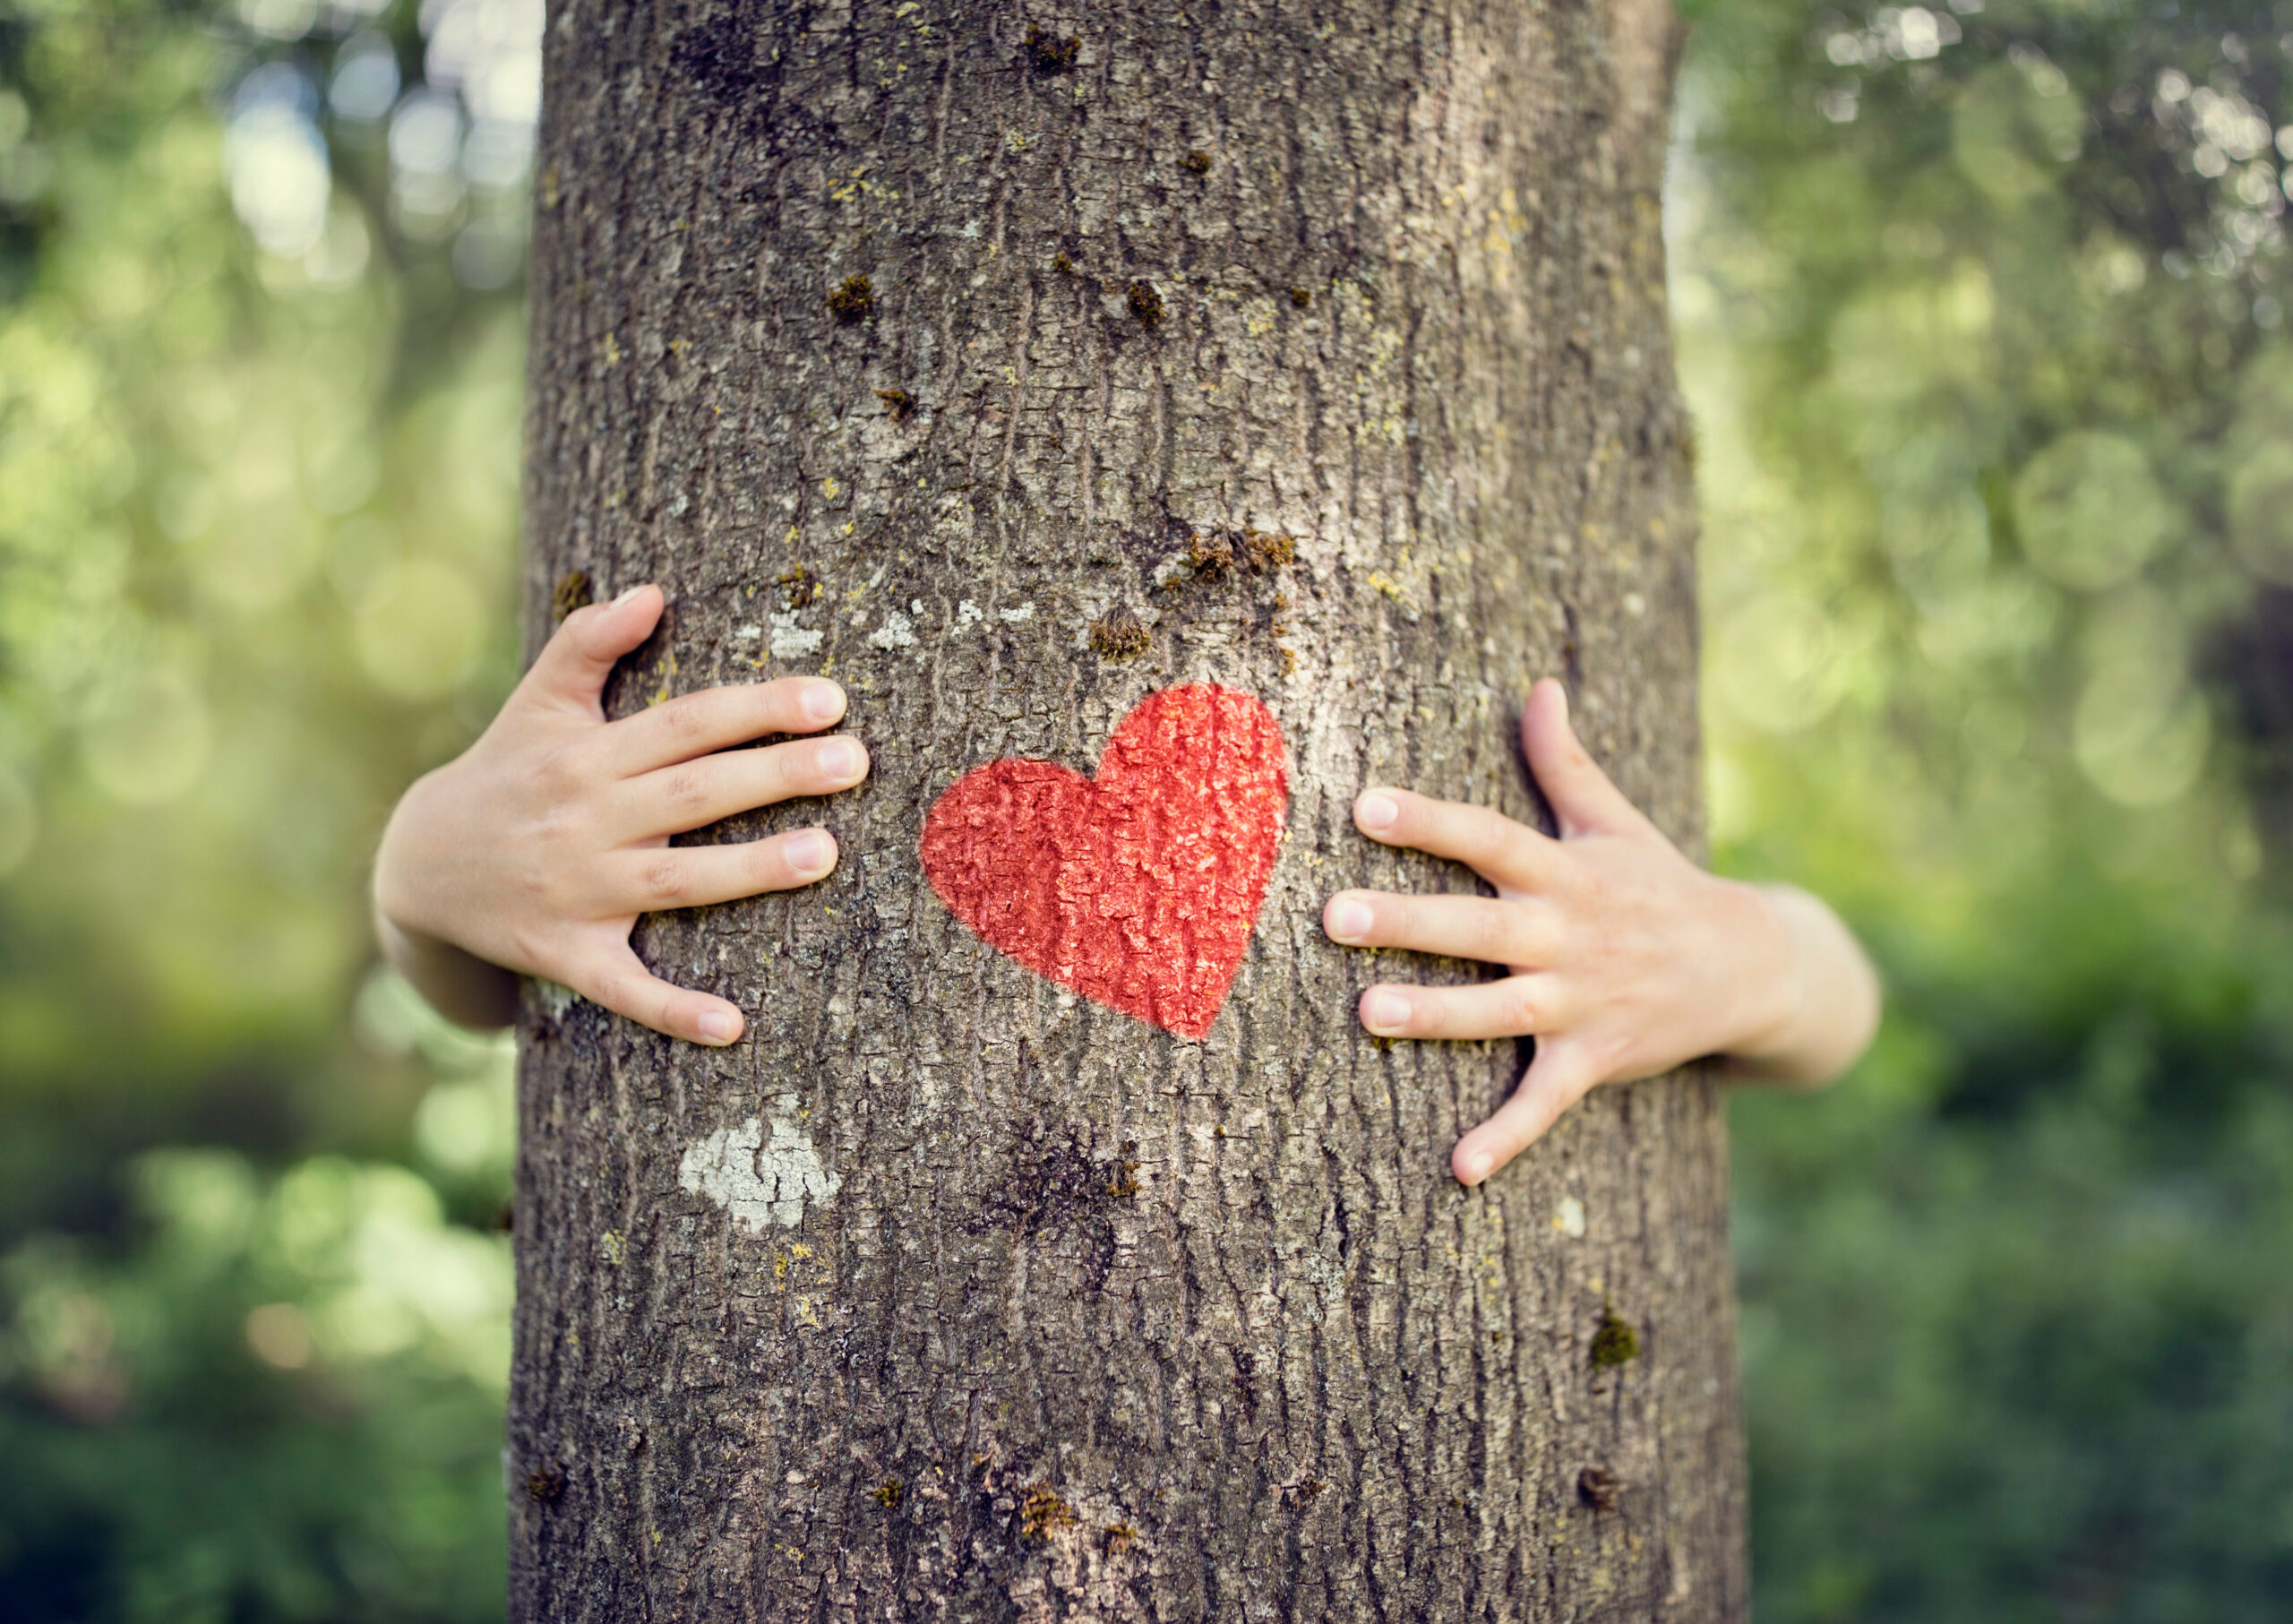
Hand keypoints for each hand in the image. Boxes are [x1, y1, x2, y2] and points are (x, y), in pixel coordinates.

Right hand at [371, 584, 868, 1045]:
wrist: (417, 869)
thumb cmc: (504, 772)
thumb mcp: (536, 702)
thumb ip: (588, 642)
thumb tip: (651, 592)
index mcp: (587, 754)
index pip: (686, 724)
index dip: (756, 709)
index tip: (830, 699)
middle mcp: (585, 820)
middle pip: (694, 793)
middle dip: (776, 775)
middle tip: (856, 761)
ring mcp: (576, 892)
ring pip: (675, 882)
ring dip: (750, 871)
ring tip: (826, 854)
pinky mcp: (565, 955)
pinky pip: (624, 987)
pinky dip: (674, 1009)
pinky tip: (733, 1026)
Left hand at [1322, 679, 1877, 1185]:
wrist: (1753, 967)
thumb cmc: (1660, 885)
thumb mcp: (1617, 822)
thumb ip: (1566, 760)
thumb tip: (1538, 686)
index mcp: (1566, 872)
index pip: (1490, 838)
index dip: (1430, 822)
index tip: (1364, 805)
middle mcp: (1569, 934)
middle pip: (1479, 924)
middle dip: (1409, 920)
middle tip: (1335, 915)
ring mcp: (1582, 1000)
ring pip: (1499, 1010)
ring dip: (1437, 1015)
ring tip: (1368, 1013)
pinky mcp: (1595, 1059)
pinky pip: (1546, 1103)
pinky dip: (1508, 1138)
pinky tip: (1458, 1169)